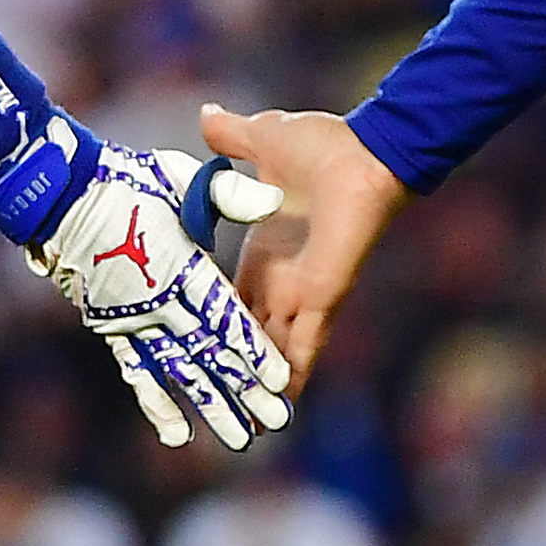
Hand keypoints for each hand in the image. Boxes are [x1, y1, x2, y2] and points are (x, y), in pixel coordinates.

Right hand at [31, 144, 293, 451]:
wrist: (56, 196)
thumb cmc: (125, 181)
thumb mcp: (178, 177)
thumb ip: (229, 193)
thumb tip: (276, 201)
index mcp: (177, 263)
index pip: (222, 315)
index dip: (251, 348)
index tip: (279, 379)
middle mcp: (155, 300)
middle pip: (207, 352)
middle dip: (243, 389)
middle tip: (276, 422)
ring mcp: (132, 318)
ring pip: (177, 370)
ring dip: (209, 405)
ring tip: (240, 439)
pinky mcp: (111, 326)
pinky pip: (137, 370)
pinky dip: (157, 402)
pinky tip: (178, 434)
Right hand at [195, 104, 408, 393]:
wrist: (365, 150)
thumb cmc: (318, 145)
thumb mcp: (260, 142)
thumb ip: (231, 139)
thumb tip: (207, 115)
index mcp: (261, 252)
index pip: (228, 302)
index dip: (208, 328)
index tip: (181, 352)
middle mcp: (279, 281)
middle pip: (247, 338)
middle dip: (230, 373)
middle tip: (205, 413)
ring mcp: (301, 293)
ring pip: (272, 352)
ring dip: (258, 387)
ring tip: (239, 430)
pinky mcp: (322, 298)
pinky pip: (306, 346)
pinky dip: (294, 377)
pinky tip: (282, 411)